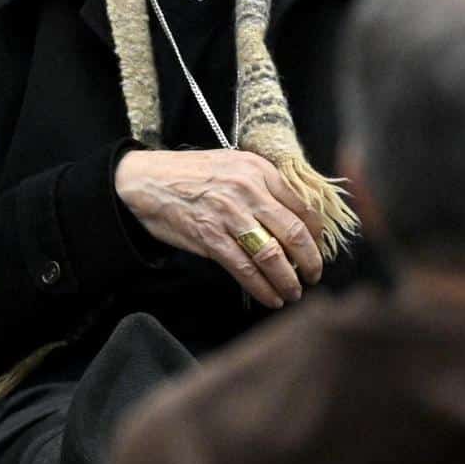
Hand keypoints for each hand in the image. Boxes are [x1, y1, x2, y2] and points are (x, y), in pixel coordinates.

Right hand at [114, 149, 325, 308]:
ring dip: (288, 280)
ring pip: (272, 255)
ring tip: (294, 292)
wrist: (144, 180)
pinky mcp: (210, 238)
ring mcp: (229, 215)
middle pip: (293, 232)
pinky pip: (244, 269)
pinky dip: (261, 288)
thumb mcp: (234, 166)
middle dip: (310, 260)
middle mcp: (249, 190)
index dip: (316, 233)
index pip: (302, 206)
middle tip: (315, 275)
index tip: (319, 248)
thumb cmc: (191, 174)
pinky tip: (271, 297)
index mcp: (260, 170)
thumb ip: (264, 187)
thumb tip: (294, 219)